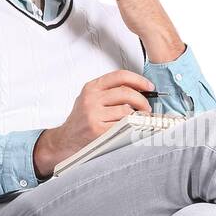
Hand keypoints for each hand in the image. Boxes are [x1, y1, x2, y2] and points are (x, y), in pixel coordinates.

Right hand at [32, 69, 156, 177]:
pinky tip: (131, 128)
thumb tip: (139, 89)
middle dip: (143, 100)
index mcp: (92, 87)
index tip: (149, 86)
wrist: (66, 139)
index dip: (139, 80)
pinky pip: (122, 125)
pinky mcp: (97, 130)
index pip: (120, 76)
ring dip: (137, 116)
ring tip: (138, 120)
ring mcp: (93, 114)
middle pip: (126, 93)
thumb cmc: (82, 120)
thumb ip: (110, 92)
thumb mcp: (91, 99)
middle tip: (147, 108)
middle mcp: (91, 99)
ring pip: (127, 111)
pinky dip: (131, 126)